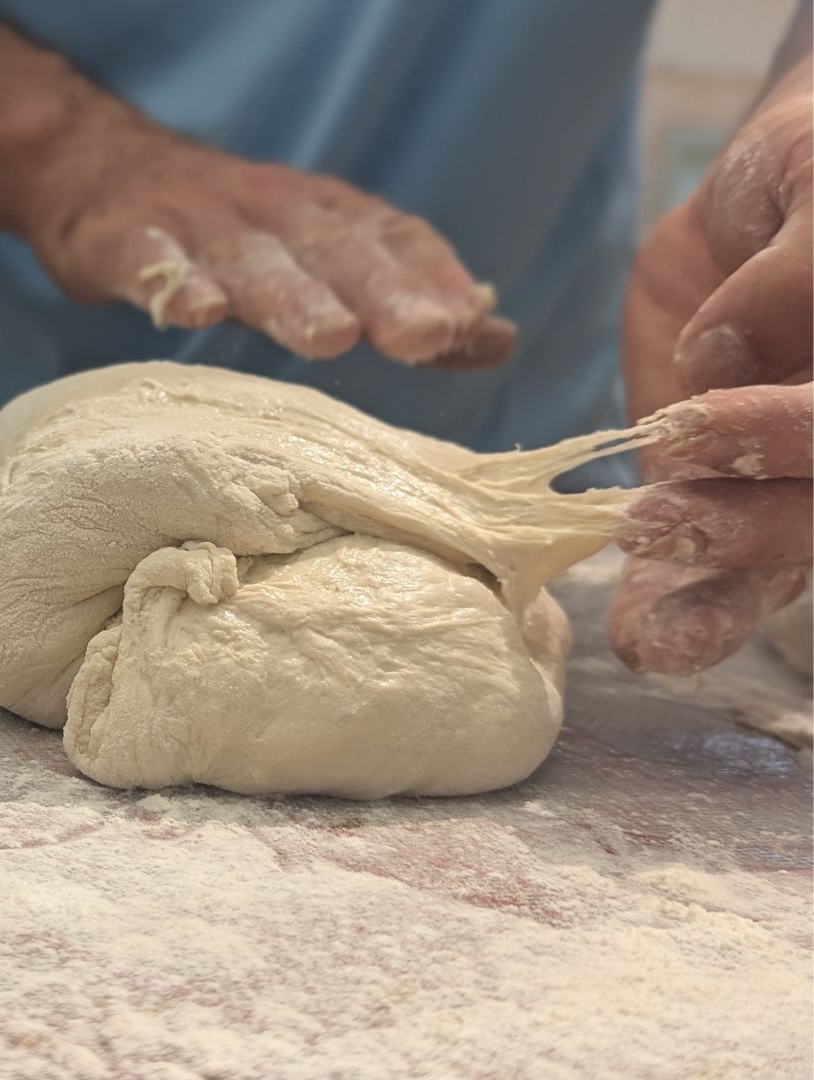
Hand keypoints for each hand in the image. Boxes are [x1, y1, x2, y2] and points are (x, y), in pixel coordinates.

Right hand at [23, 122, 514, 365]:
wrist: (99, 167)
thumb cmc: (229, 232)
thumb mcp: (320, 255)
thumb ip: (403, 297)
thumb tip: (496, 340)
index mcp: (322, 217)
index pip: (390, 240)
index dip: (432, 277)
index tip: (472, 324)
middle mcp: (270, 212)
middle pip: (333, 252)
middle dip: (383, 293)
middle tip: (426, 337)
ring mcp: (196, 223)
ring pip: (250, 260)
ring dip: (292, 296)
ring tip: (330, 337)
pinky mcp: (123, 237)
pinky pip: (150, 261)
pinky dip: (173, 282)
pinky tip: (193, 312)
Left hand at [610, 59, 811, 674]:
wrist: (765, 192)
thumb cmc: (812, 174)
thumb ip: (801, 267)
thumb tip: (719, 358)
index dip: (789, 438)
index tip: (693, 420)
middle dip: (741, 530)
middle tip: (650, 522)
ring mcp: (788, 479)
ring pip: (777, 560)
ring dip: (711, 597)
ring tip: (646, 632)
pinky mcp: (716, 489)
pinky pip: (708, 564)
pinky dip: (676, 607)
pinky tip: (641, 641)